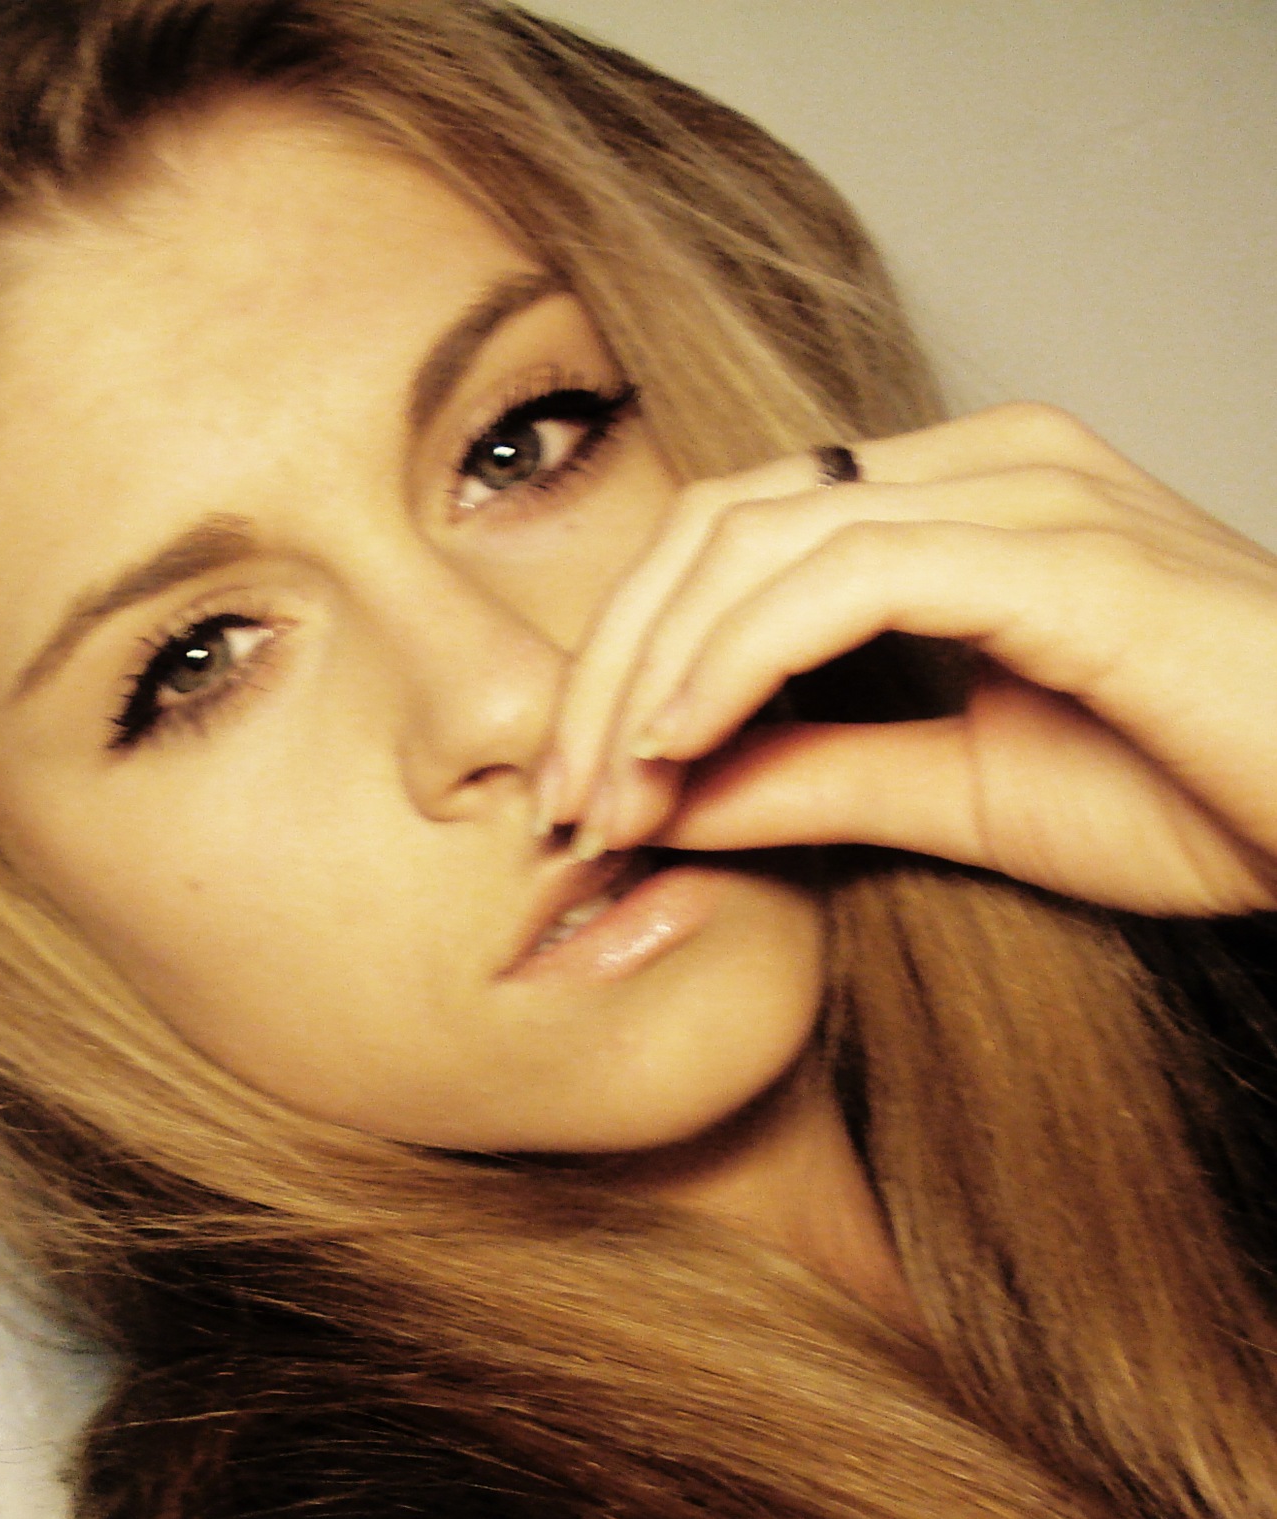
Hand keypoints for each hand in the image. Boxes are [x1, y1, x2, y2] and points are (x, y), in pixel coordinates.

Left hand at [537, 404, 1276, 915]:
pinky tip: (683, 745)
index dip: (634, 654)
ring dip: (652, 670)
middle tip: (561, 799)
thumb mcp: (965, 796)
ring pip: (762, 533)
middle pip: (722, 518)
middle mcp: (987, 467)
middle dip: (612, 660)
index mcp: (964, 507)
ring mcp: (1027, 492)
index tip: (588, 790)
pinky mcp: (1061, 550)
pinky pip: (847, 576)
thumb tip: (665, 791)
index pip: (741, 536)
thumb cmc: (1208, 792)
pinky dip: (740, 658)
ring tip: (606, 792)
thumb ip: (815, 778)